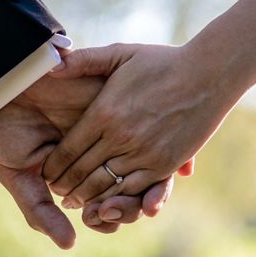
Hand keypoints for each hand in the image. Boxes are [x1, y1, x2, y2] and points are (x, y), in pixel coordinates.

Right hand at [0, 74, 176, 247]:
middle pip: (132, 195)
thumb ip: (40, 211)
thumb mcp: (18, 175)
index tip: (102, 218)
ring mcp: (118, 137)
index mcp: (82, 178)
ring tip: (138, 197)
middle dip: (130, 208)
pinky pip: (153, 138)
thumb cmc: (9, 131)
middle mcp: (104, 161)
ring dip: (149, 191)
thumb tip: (69, 245)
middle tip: (118, 208)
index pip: (106, 207)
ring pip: (147, 171)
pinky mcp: (126, 112)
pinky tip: (157, 170)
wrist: (9, 84)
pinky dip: (161, 159)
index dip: (109, 219)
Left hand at [43, 43, 236, 205]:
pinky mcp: (164, 164)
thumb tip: (51, 65)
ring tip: (78, 202)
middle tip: (57, 193)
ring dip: (88, 198)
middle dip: (66, 187)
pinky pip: (134, 189)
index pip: (67, 151)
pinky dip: (118, 198)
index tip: (47, 173)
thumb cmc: (162, 62)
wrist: (208, 74)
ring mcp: (143, 153)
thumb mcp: (120, 53)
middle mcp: (120, 137)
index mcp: (104, 112)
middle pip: (82, 173)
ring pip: (105, 186)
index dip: (54, 167)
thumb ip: (83, 60)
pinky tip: (109, 201)